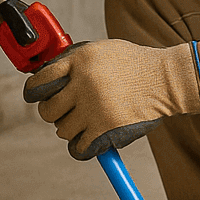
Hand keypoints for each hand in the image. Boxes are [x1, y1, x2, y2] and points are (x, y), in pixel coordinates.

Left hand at [23, 39, 199, 159]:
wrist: (165, 79)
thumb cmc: (133, 64)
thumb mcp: (100, 51)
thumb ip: (74, 63)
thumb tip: (46, 78)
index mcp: (79, 61)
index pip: (39, 82)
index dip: (34, 93)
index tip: (36, 97)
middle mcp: (83, 84)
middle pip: (47, 110)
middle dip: (54, 113)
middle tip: (66, 111)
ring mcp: (94, 108)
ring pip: (62, 131)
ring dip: (71, 129)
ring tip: (87, 121)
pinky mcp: (106, 129)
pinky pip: (78, 148)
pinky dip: (81, 147)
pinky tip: (89, 139)